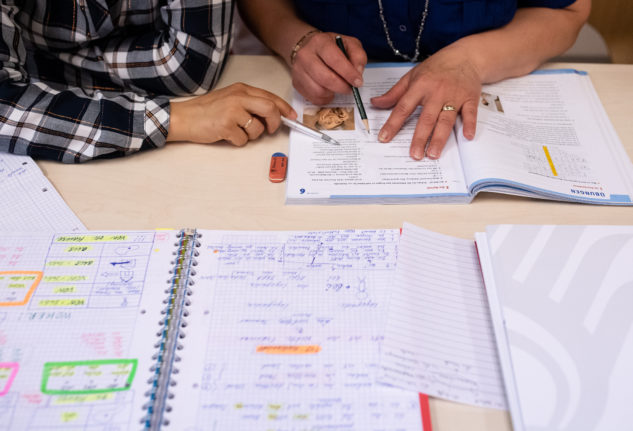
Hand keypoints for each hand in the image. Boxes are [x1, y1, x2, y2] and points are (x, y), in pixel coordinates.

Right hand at [167, 83, 295, 145]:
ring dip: (251, 135)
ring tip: (236, 131)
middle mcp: (238, 97)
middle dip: (275, 123)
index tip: (292, 116)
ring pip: (258, 129)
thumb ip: (250, 103)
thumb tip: (272, 115)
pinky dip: (238, 142)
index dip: (284, 108)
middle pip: (270, 109)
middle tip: (271, 130)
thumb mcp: (230, 98)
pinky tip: (226, 135)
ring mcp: (232, 111)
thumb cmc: (206, 110)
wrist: (184, 117)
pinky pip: (243, 140)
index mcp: (241, 89)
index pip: (270, 97)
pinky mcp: (226, 126)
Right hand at [291, 31, 366, 104]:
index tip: (358, 82)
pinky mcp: (296, 83)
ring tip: (338, 87)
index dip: (348, 74)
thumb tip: (357, 73)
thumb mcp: (349, 44)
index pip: (334, 60)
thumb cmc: (332, 47)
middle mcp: (305, 55)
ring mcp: (298, 70)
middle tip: (350, 88)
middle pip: (325, 78)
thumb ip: (358, 56)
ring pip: (319, 91)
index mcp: (320, 42)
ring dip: (333, 93)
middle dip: (342, 87)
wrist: (309, 47)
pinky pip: (313, 98)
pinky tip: (329, 90)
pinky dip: (325, 98)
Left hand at [371, 45, 481, 159]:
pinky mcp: (470, 98)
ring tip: (433, 154)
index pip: (403, 107)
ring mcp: (454, 96)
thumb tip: (375, 103)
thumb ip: (394, 93)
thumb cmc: (436, 67)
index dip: (393, 124)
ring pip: (446, 120)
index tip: (384, 138)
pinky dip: (469, 124)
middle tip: (414, 155)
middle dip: (419, 138)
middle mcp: (436, 92)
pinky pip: (470, 113)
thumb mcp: (412, 76)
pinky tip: (466, 137)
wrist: (465, 55)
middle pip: (426, 118)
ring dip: (439, 138)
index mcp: (420, 86)